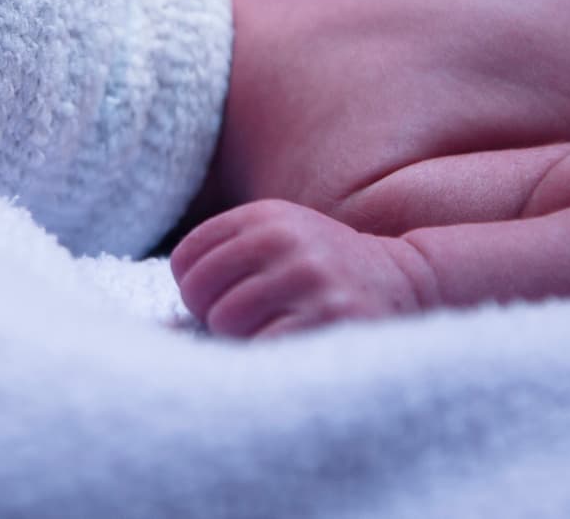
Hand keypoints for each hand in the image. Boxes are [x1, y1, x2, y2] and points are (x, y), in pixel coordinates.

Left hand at [170, 200, 431, 337]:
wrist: (410, 281)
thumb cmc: (323, 270)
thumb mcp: (278, 237)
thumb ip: (226, 253)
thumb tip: (159, 320)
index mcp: (263, 216)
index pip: (186, 257)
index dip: (195, 287)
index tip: (221, 296)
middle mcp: (284, 239)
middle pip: (198, 291)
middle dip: (214, 314)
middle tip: (248, 318)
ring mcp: (308, 277)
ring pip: (226, 320)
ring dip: (244, 336)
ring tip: (276, 327)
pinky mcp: (329, 317)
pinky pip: (263, 347)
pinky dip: (268, 355)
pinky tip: (293, 344)